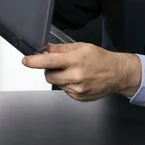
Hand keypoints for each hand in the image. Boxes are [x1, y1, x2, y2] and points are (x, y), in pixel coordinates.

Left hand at [22, 43, 141, 100]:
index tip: (26, 61)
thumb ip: (62, 49)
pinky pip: (65, 91)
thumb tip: (46, 49)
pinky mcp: (79, 97)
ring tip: (75, 72)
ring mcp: (77, 89)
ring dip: (60, 77)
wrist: (118, 74)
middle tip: (60, 65)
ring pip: (57, 83)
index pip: (49, 61)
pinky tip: (80, 80)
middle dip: (49, 70)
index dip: (35, 61)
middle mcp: (76, 76)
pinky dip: (68, 85)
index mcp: (76, 60)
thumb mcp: (82, 47)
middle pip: (49, 76)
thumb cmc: (102, 59)